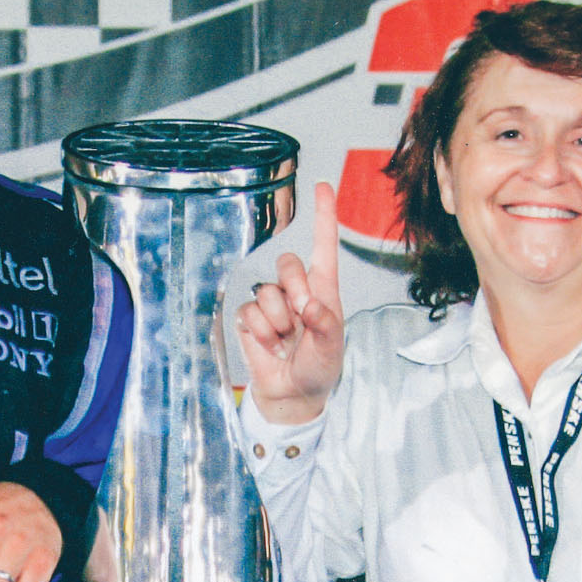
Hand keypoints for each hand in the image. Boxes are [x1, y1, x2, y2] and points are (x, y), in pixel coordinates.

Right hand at [236, 179, 344, 424]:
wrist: (292, 394)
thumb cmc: (318, 367)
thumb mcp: (332, 347)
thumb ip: (326, 324)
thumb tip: (309, 305)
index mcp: (323, 288)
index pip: (323, 245)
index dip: (323, 215)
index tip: (322, 187)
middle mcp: (296, 290)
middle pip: (287, 262)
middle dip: (294, 292)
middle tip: (301, 321)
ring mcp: (271, 303)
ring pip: (267, 291)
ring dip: (278, 322)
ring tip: (287, 341)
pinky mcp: (251, 318)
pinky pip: (250, 312)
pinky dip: (263, 333)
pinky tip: (272, 346)